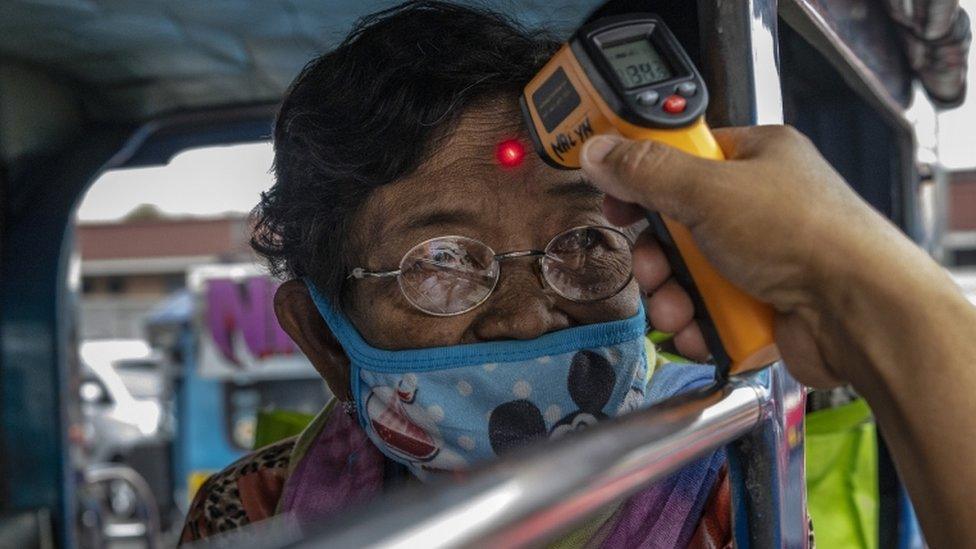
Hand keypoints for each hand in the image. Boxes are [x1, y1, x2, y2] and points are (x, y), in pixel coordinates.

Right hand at [581, 126, 916, 386]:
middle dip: (657, 255)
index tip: (617, 198)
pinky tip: (701, 329)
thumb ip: (647, 172)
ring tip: (679, 307)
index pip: (682, 156)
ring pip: (687, 274)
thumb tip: (602, 152)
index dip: (643, 178)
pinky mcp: (761, 304)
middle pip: (676, 225)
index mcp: (756, 158)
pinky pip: (707, 311)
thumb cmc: (809, 236)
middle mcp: (759, 206)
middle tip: (655, 264)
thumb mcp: (710, 191)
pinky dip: (697, 324)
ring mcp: (761, 259)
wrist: (860, 312)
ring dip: (672, 296)